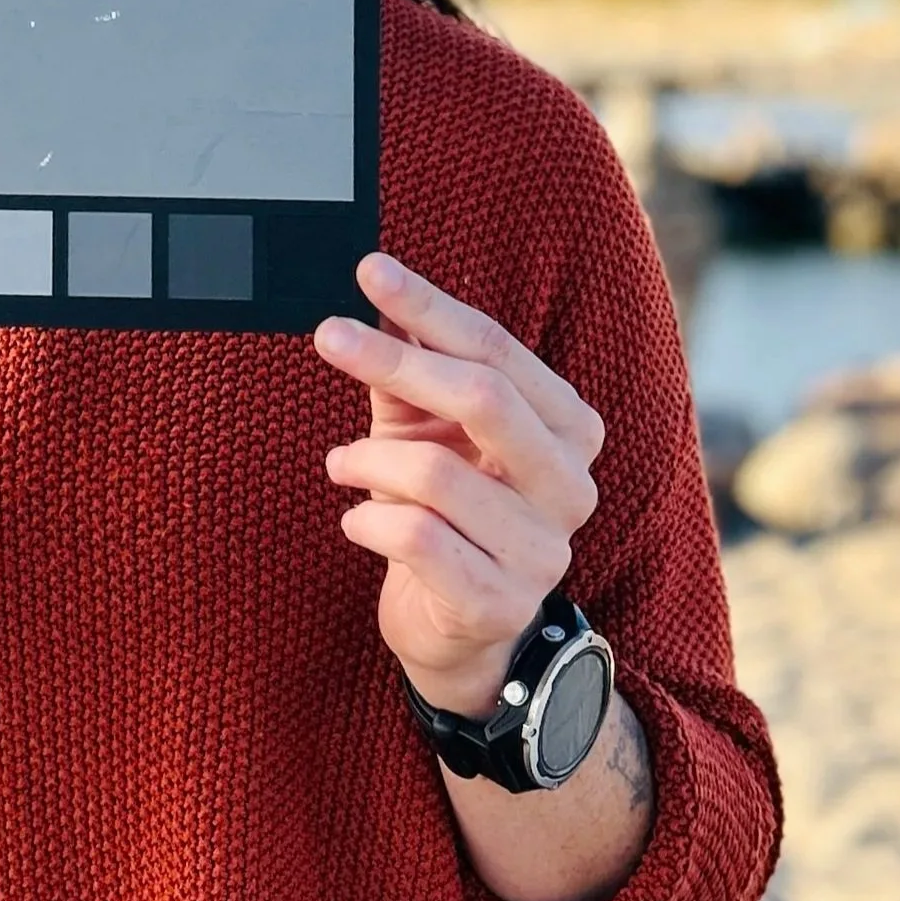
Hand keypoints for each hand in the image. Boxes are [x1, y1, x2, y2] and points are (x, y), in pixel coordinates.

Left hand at [316, 253, 606, 718]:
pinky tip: (356, 522)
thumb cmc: (442, 512)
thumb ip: (413, 370)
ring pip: (439, 474)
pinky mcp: (498, 604)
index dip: (431, 307)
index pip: (499, 351)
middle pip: (485, 397)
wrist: (453, 628)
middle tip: (329, 336)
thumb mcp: (426, 431)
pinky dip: (369, 520)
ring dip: (368, 460)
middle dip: (397, 361)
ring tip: (341, 464)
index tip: (369, 272)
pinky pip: (420, 539)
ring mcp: (542, 551)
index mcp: (567, 430)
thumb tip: (382, 292)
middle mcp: (570, 486)